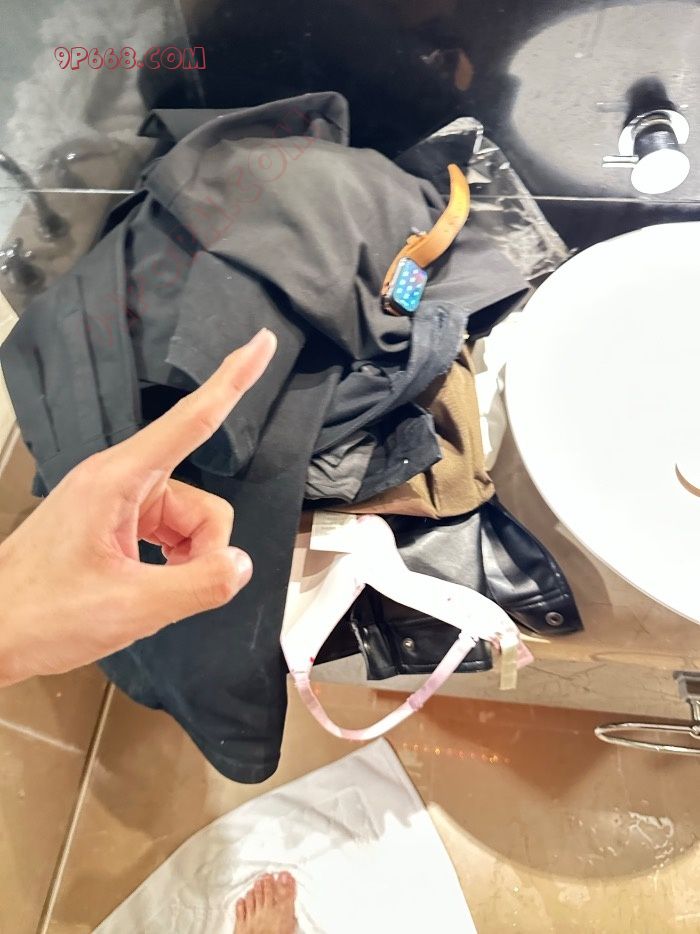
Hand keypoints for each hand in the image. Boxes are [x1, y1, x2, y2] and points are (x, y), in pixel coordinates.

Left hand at [0, 328, 276, 685]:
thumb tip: (240, 564)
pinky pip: (170, 531)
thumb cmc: (40, 614)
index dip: (234, 379)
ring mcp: (117, 500)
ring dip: (187, 560)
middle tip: (173, 589)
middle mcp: (119, 479)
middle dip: (204, 550)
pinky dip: (173, 559)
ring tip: (149, 589)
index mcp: (117, 479)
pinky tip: (149, 581)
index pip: (191, 419)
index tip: (262, 342)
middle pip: (203, 504)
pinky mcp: (115, 520)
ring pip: (191, 522)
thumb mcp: (129, 607)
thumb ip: (198, 584)